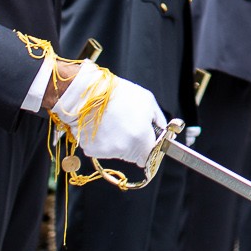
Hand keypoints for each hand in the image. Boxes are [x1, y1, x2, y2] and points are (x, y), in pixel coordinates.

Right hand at [51, 66, 167, 166]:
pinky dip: (102, 141)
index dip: (148, 149)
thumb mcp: (148, 101)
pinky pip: (102, 149)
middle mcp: (124, 149)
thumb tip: (162, 133)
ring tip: (112, 122)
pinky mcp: (91, 150)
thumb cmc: (119, 94)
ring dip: (117, 142)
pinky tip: (101, 126)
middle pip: (132, 156)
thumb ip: (158, 121)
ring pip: (117, 152)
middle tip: (126, 125)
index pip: (149, 157)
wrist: (88, 93)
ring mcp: (106, 151)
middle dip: (133, 144)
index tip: (145, 142)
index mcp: (141, 138)